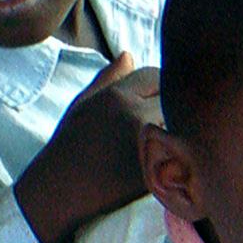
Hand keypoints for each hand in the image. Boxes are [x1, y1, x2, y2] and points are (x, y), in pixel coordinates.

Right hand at [14, 52, 162, 242]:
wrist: (62, 188)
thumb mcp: (83, 103)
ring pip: (180, 124)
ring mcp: (150, 143)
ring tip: (161, 136)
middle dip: (169, 105)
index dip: (156, 85)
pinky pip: (180, 151)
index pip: (155, 75)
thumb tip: (130, 54)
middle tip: (158, 119)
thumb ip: (109, 77)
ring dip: (177, 127)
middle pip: (172, 98)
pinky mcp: (159, 169)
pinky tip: (162, 156)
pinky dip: (177, 151)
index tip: (149, 98)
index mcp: (116, 96)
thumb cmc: (70, 143)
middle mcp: (135, 115)